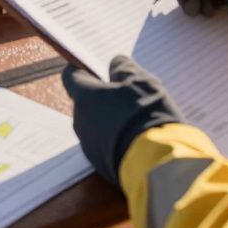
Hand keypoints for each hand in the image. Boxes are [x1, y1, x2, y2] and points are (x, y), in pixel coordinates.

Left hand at [61, 55, 183, 183]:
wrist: (157, 163)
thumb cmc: (147, 115)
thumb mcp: (142, 82)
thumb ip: (125, 68)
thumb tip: (115, 63)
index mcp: (85, 97)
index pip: (71, 76)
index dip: (83, 70)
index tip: (97, 69)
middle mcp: (80, 121)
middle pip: (85, 102)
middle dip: (102, 97)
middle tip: (127, 95)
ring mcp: (88, 145)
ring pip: (95, 125)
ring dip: (110, 120)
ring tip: (137, 119)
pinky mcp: (100, 164)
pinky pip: (104, 145)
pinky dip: (116, 139)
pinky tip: (137, 139)